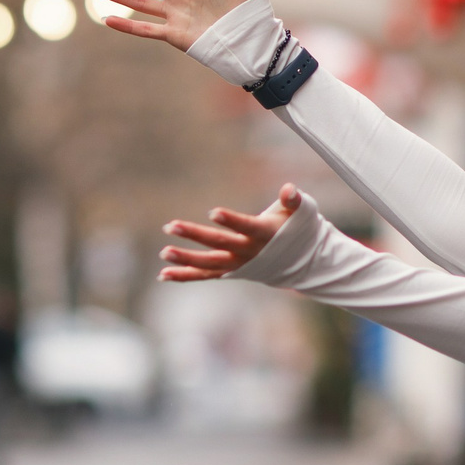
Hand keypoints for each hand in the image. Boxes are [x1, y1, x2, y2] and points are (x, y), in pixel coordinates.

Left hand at [160, 185, 302, 281]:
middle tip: (171, 226)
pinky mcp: (230, 272)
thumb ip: (292, 200)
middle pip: (219, 244)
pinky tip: (163, 274)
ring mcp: (238, 265)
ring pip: (209, 264)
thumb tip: (289, 188)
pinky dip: (185, 276)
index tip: (213, 212)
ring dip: (185, 259)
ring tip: (164, 252)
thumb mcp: (300, 212)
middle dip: (195, 235)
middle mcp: (249, 252)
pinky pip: (205, 275)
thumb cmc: (297, 229)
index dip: (231, 220)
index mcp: (264, 234)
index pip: (245, 226)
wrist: (301, 262)